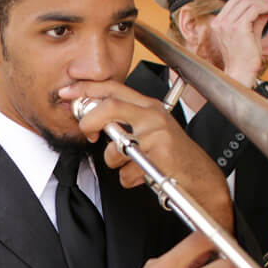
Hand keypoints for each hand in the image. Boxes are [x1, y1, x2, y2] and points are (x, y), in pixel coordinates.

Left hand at [63, 80, 233, 230]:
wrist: (201, 178)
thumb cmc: (171, 156)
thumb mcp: (148, 131)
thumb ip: (123, 122)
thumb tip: (90, 119)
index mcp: (148, 107)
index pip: (113, 87)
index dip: (86, 88)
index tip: (67, 93)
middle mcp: (153, 115)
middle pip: (111, 106)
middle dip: (89, 120)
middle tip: (87, 133)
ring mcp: (158, 133)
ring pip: (116, 145)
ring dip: (115, 162)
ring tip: (130, 165)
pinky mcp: (161, 154)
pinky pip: (128, 171)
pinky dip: (129, 179)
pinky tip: (143, 176)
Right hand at [205, 0, 267, 87]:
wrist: (241, 72)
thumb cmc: (243, 58)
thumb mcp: (249, 32)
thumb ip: (255, 19)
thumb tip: (265, 7)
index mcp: (219, 23)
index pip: (234, 0)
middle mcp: (221, 23)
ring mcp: (228, 25)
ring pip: (248, 2)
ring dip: (264, 2)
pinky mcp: (238, 28)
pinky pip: (255, 10)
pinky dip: (267, 8)